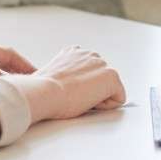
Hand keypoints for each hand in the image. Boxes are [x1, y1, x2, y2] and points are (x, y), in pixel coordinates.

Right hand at [9, 46, 125, 122]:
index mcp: (74, 53)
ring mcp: (102, 64)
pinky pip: (118, 98)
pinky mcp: (112, 76)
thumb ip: (62, 76)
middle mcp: (90, 54)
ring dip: (97, 98)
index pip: (88, 73)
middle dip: (90, 92)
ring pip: (109, 90)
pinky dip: (107, 106)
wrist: (44, 92)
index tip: (66, 93)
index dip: (78, 89)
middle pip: (99, 81)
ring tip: (78, 99)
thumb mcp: (50, 77)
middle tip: (71, 97)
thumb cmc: (42, 91)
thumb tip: (61, 87)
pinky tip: (89, 103)